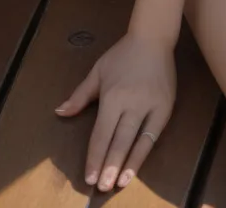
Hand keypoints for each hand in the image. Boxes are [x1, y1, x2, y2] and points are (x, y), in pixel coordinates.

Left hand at [55, 30, 174, 192]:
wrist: (153, 38)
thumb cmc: (121, 55)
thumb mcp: (97, 71)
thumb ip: (80, 95)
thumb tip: (60, 112)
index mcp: (113, 95)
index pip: (101, 133)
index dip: (94, 156)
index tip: (88, 177)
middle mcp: (132, 104)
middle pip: (119, 141)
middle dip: (109, 166)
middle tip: (101, 188)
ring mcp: (151, 107)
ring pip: (137, 142)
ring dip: (127, 165)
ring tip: (118, 184)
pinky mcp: (165, 109)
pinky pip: (153, 136)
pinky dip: (144, 154)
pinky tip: (137, 168)